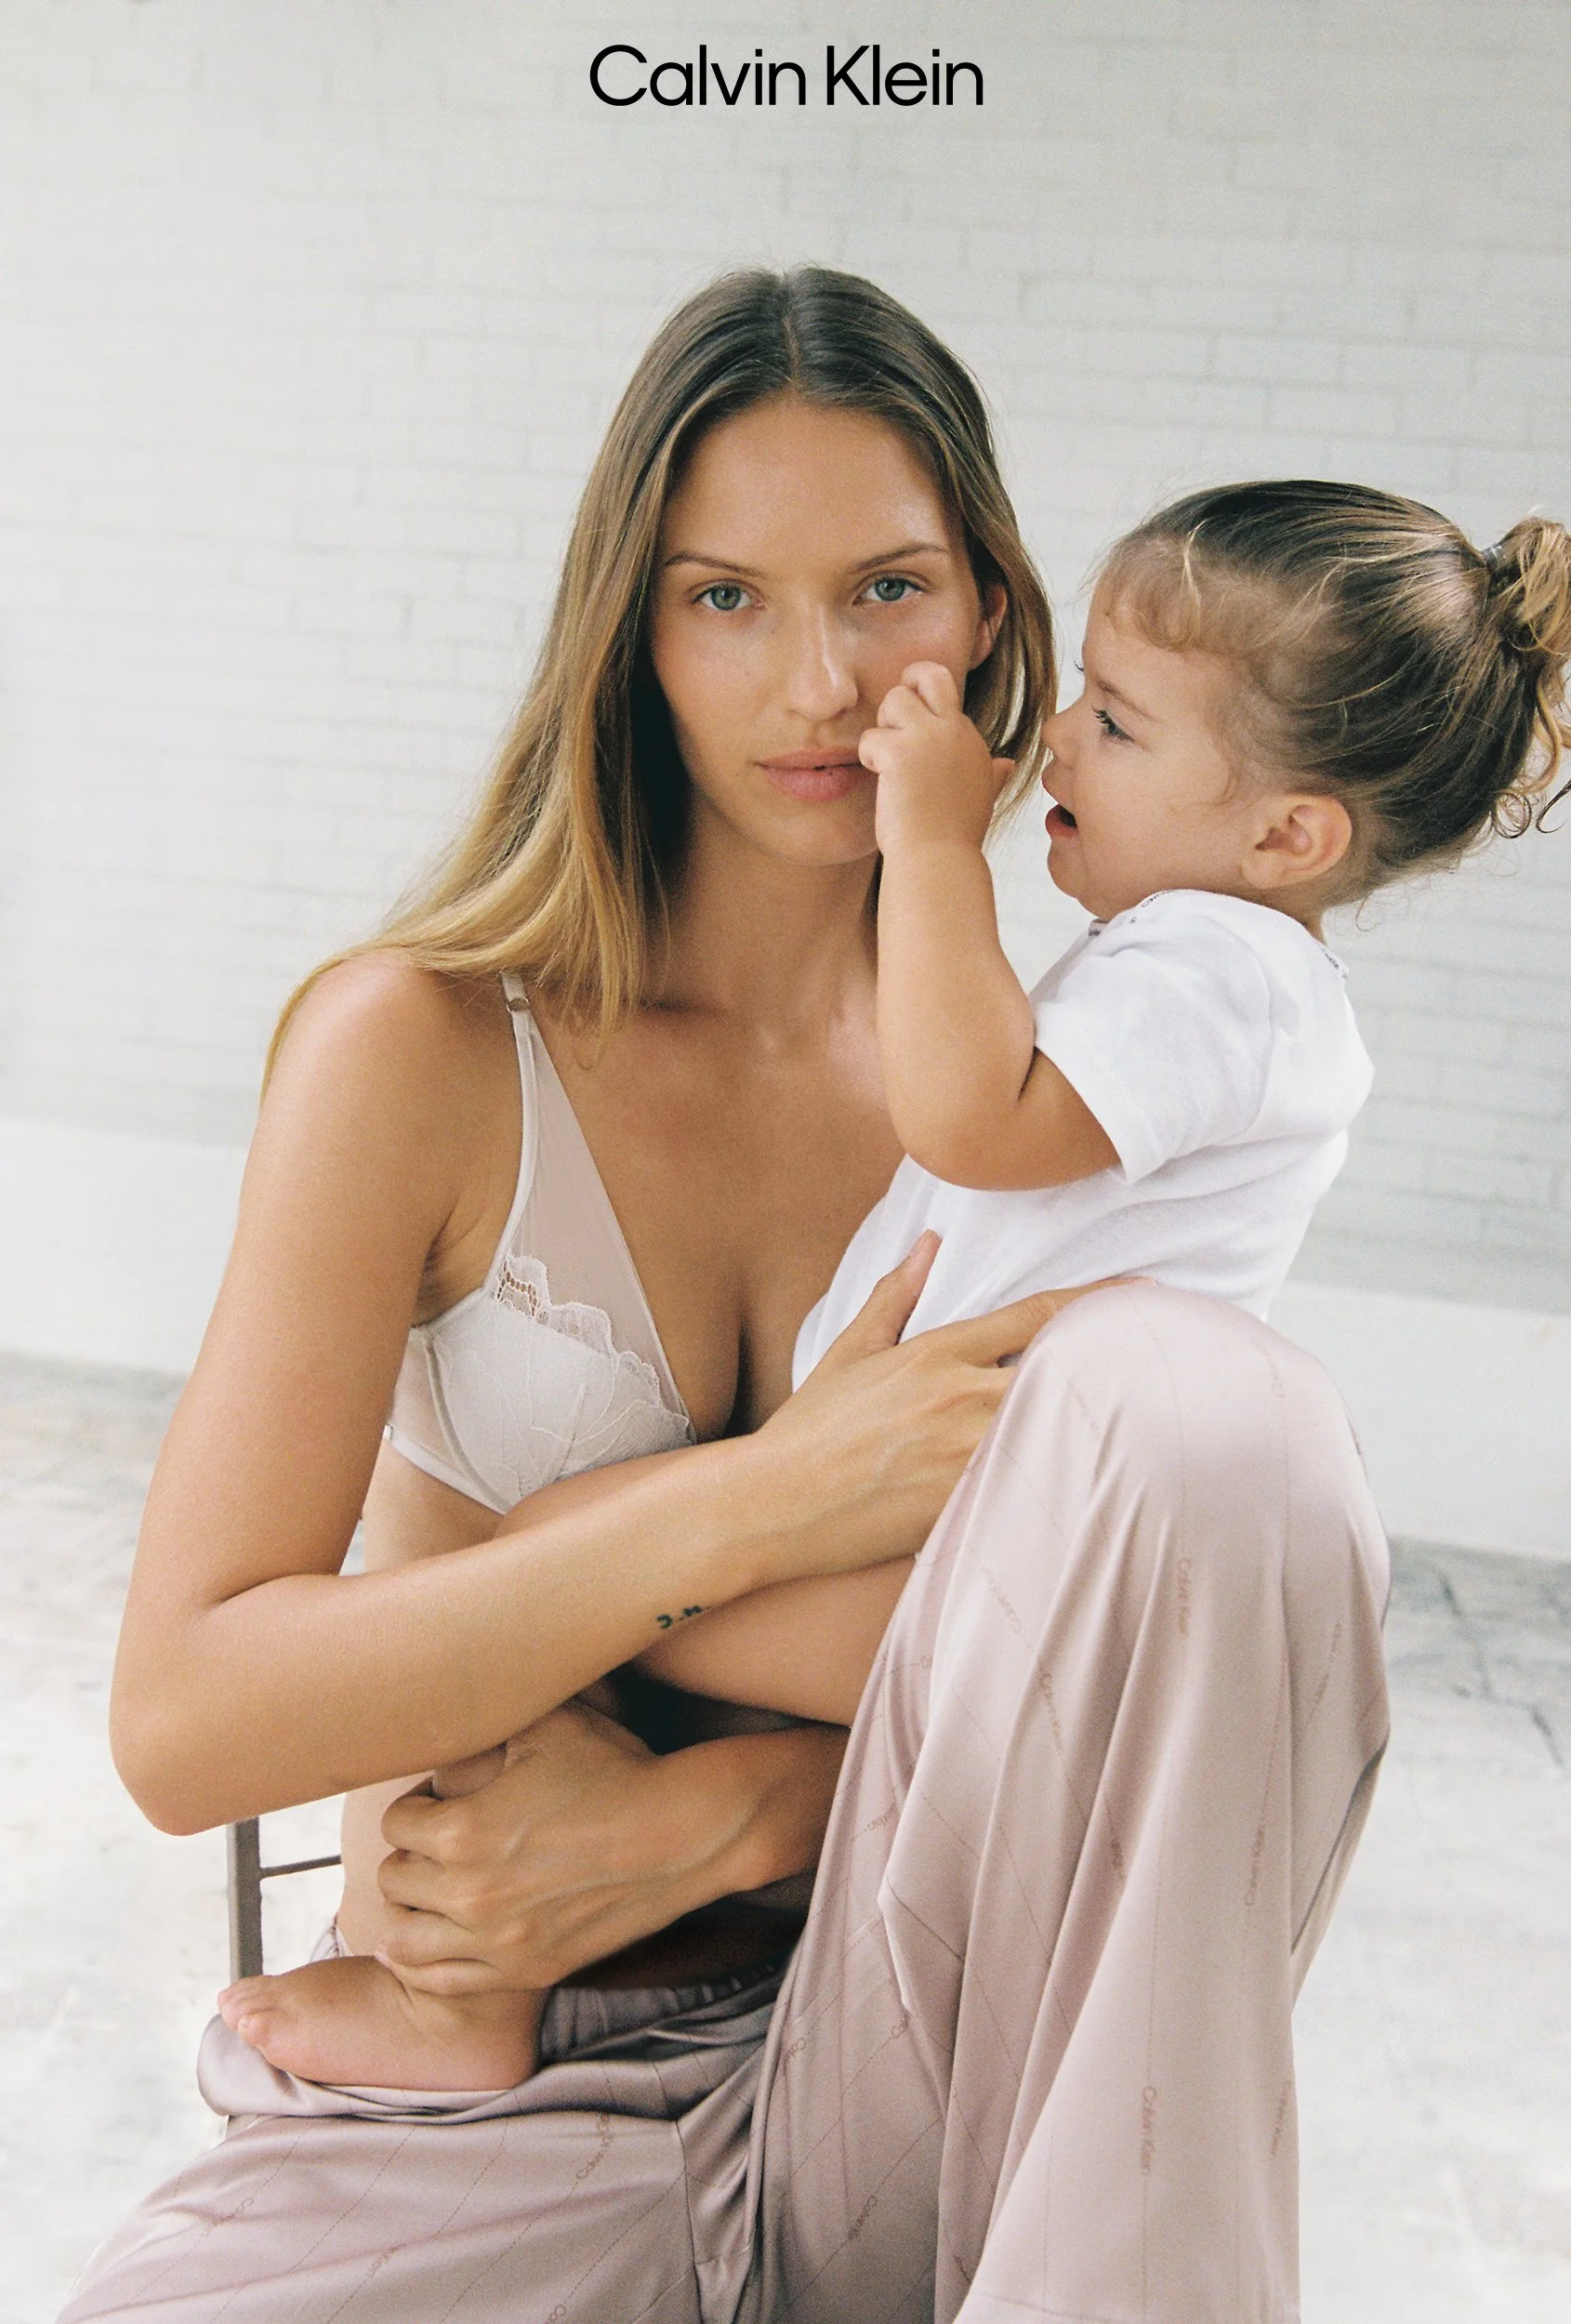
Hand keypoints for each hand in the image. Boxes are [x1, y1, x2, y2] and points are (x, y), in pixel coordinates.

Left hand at [376, 1705, 842, 1996]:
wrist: (679, 1835)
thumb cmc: (615, 1769)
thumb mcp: (549, 1722)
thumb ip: (490, 1713)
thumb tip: (452, 1691)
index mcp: (463, 1830)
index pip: (395, 1823)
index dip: (416, 1805)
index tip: (438, 1801)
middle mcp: (468, 1893)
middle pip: (394, 1878)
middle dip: (412, 1854)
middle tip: (440, 1842)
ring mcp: (496, 1941)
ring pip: (404, 1937)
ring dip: (410, 1908)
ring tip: (430, 1890)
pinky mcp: (524, 1969)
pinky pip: (440, 1980)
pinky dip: (424, 1962)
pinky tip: (425, 1941)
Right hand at [743, 1232, 1119, 1585]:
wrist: (774, 1502)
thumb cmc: (810, 1430)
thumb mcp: (849, 1352)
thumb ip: (894, 1296)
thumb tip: (929, 1245)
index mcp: (937, 1351)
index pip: (1037, 1315)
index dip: (1098, 1300)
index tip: (1144, 1292)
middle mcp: (959, 1395)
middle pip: (1065, 1368)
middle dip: (1116, 1359)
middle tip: (1167, 1353)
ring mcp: (965, 1452)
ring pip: (1059, 1425)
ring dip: (1103, 1418)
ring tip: (1156, 1413)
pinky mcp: (963, 1503)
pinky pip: (1032, 1483)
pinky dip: (1068, 1475)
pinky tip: (1107, 1477)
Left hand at [858, 661, 1012, 852]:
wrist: (939, 860)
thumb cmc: (954, 837)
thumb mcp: (981, 797)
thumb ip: (991, 775)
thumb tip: (1007, 765)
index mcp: (972, 739)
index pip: (947, 695)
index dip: (924, 708)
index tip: (913, 739)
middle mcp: (955, 729)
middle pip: (928, 674)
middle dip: (907, 687)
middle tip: (893, 725)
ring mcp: (929, 736)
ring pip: (894, 699)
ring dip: (882, 730)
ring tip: (887, 766)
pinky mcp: (900, 750)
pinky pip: (870, 737)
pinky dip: (868, 760)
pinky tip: (883, 785)